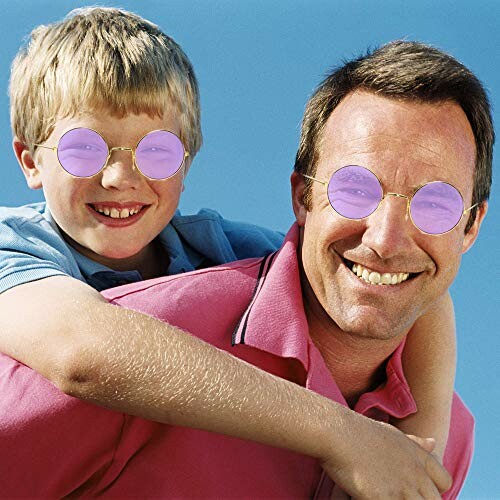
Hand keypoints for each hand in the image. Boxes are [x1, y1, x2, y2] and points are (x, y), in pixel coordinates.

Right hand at [319, 413, 451, 498]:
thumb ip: (415, 443)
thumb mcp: (392, 434)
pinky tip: (371, 498)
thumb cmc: (359, 432)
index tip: (413, 489)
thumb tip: (434, 443)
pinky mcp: (385, 499)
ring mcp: (402, 488)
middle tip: (395, 492)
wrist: (338, 432)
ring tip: (384, 493)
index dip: (432, 489)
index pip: (444, 482)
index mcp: (419, 456)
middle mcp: (416, 473)